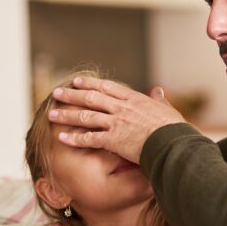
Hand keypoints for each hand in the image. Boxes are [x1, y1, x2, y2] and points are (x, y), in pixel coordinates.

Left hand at [49, 76, 184, 163]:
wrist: (174, 144)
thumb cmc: (175, 130)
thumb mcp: (168, 110)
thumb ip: (159, 100)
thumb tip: (158, 91)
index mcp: (134, 99)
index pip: (107, 87)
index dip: (90, 83)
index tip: (77, 81)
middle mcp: (121, 108)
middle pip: (91, 98)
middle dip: (71, 95)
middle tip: (56, 93)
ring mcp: (116, 123)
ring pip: (85, 116)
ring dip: (67, 115)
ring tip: (51, 114)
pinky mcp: (113, 140)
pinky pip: (89, 138)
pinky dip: (74, 138)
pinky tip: (61, 137)